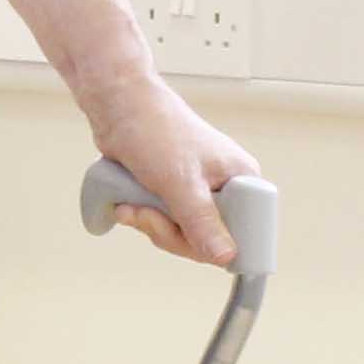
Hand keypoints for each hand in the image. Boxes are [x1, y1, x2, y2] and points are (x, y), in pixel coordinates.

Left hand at [87, 80, 254, 267]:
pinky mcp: (175, 192)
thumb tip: (226, 256)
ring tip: (134, 207)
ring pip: (183, 234)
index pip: (244, 234)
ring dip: (153, 226)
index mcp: (242, 180)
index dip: (216, 246)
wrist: (118, 106)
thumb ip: (202, 222)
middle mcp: (226, 187)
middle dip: (173, 235)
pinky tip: (129, 206)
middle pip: (210, 240)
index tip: (187, 239)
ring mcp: (199, 191)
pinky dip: (146, 219)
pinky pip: (166, 223)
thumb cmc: (155, 131)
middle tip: (150, 217)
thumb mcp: (181, 183)